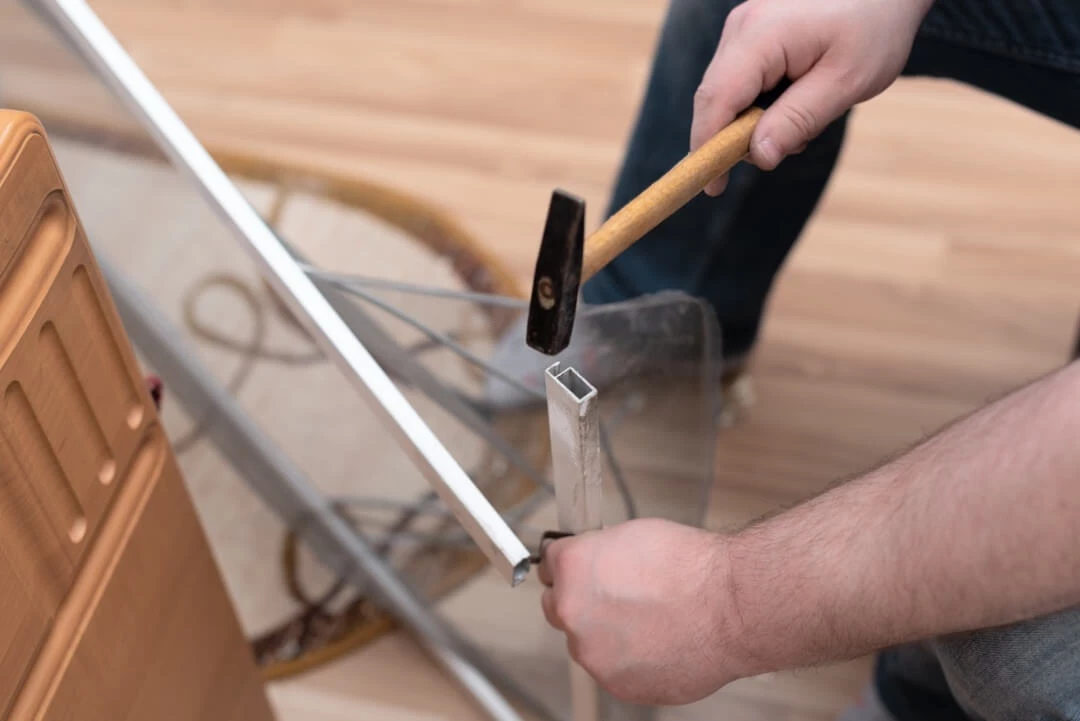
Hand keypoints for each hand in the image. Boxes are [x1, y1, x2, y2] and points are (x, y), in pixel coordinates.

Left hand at [538, 519, 741, 704]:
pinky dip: (629, 658)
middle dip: (581, 600)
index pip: (548, 564)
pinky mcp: (617, 684)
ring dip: (605, 632)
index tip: (581, 568)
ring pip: (587, 641)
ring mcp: (593, 654)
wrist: (732, 607)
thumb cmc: (692, 567)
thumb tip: (592, 561)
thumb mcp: (632, 534)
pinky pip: (613, 668)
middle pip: (558, 606)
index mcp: (572, 569)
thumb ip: (597, 553)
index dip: (569, 563)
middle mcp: (572, 614)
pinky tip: (658, 640)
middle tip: (617, 594)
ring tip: (649, 619)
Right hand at [693, 0, 934, 193]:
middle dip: (737, 136)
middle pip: (715, 99)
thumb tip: (757, 157)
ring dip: (755, 120)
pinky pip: (740, 81)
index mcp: (762, 35)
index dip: (707, 147)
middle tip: (786, 149)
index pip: (716, 100)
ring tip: (808, 115)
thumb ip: (798, 120)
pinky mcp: (749, 33)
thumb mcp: (845, 81)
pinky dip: (761, 103)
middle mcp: (741, 27)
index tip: (714, 187)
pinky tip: (798, 98)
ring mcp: (742, 27)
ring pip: (727, 93)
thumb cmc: (875, 26)